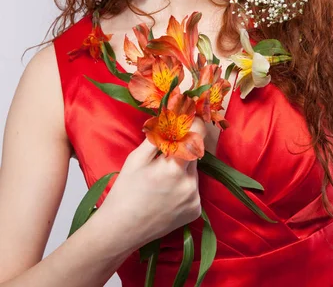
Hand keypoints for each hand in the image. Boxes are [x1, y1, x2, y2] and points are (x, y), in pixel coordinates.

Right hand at [97, 117, 206, 251]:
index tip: (191, 117)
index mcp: (175, 168)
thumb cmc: (125, 190)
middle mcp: (190, 183)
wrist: (121, 230)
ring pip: (194, 172)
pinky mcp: (195, 211)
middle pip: (194, 154)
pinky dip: (184, 186)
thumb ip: (158, 137)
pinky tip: (167, 194)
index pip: (196, 135)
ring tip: (162, 179)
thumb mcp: (136, 158)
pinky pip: (193, 189)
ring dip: (183, 168)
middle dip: (183, 149)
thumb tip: (172, 119)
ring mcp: (195, 199)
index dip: (195, 124)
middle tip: (164, 155)